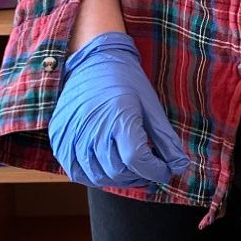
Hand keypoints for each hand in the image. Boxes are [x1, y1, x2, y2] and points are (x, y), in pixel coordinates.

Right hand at [47, 31, 189, 189]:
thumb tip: (181, 166)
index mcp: (118, 117)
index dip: (156, 171)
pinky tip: (107, 167)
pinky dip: (94, 176)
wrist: (93, 61)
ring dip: (118, 179)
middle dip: (140, 176)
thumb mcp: (151, 107)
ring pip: (98, 176)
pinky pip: (76, 172)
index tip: (165, 170)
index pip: (137, 160)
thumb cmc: (125, 81)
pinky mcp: (60, 139)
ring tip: (130, 169)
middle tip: (149, 169)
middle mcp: (92, 129)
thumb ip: (165, 140)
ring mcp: (72, 136)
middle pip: (118, 172)